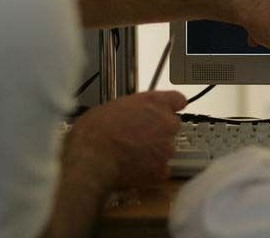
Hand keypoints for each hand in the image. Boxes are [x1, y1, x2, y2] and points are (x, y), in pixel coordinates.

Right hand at [63, 91, 186, 189]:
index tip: (166, 111)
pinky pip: (161, 170)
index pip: (178, 100)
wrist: (91, 159)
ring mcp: (167, 147)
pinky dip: (150, 171)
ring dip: (154, 151)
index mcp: (155, 103)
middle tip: (138, 137)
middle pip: (171, 126)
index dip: (170, 107)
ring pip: (166, 148)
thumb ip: (133, 109)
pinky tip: (134, 170)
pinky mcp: (162, 169)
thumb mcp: (113, 107)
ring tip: (131, 155)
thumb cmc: (94, 132)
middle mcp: (166, 123)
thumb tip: (131, 115)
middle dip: (158, 131)